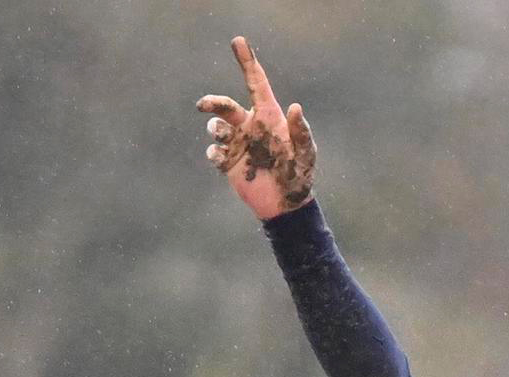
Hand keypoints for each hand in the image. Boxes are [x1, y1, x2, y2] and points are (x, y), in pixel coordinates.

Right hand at [197, 36, 316, 219]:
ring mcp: (237, 143)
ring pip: (215, 127)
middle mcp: (249, 126)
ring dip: (215, 131)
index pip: (255, 84)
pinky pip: (212, 151)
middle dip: (212, 103)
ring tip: (225, 141)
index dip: (247, 62)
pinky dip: (214, 154)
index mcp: (268, 117)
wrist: (285, 204)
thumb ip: (300, 131)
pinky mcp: (228, 162)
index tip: (237, 41)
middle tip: (203, 106)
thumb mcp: (305, 154)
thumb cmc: (299, 175)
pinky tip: (224, 161)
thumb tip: (294, 107)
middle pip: (225, 106)